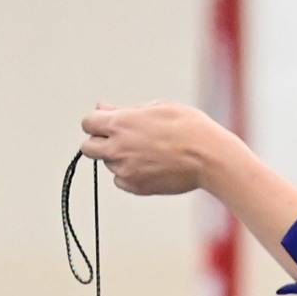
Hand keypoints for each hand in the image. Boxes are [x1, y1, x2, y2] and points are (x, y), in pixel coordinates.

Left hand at [78, 103, 235, 196]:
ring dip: (118, 158)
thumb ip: (125, 111)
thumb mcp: (156, 108)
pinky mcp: (135, 187)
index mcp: (121, 124)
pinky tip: (150, 166)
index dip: (96, 123)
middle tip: (117, 141)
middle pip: (88, 148)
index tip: (105, 125)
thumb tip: (104, 109)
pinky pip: (121, 181)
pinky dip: (129, 174)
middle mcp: (118, 148)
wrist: (208, 157)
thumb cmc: (188, 127)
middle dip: (98, 143)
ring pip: (108, 164)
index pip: (88, 123)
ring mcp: (125, 170)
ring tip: (146, 152)